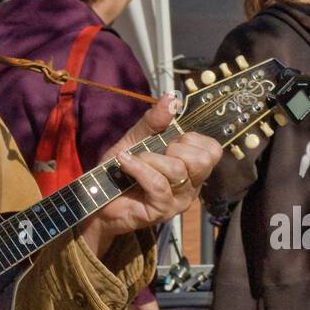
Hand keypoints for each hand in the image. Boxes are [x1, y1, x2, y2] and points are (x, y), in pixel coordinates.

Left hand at [79, 94, 222, 256]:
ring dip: (151, 158)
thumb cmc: (120, 171)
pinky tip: (125, 163)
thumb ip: (155, 121)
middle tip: (153, 152)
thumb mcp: (136, 139)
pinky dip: (139, 168)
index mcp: (192, 169)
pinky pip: (158, 185)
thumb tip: (172, 98)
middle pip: (203, 161)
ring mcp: (177, 202)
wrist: (96, 198)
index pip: (213, 151)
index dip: (192, 139)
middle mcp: (191, 187)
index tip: (169, 141)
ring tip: (133, 159)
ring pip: (178, 171)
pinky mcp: (161, 211)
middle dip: (176, 148)